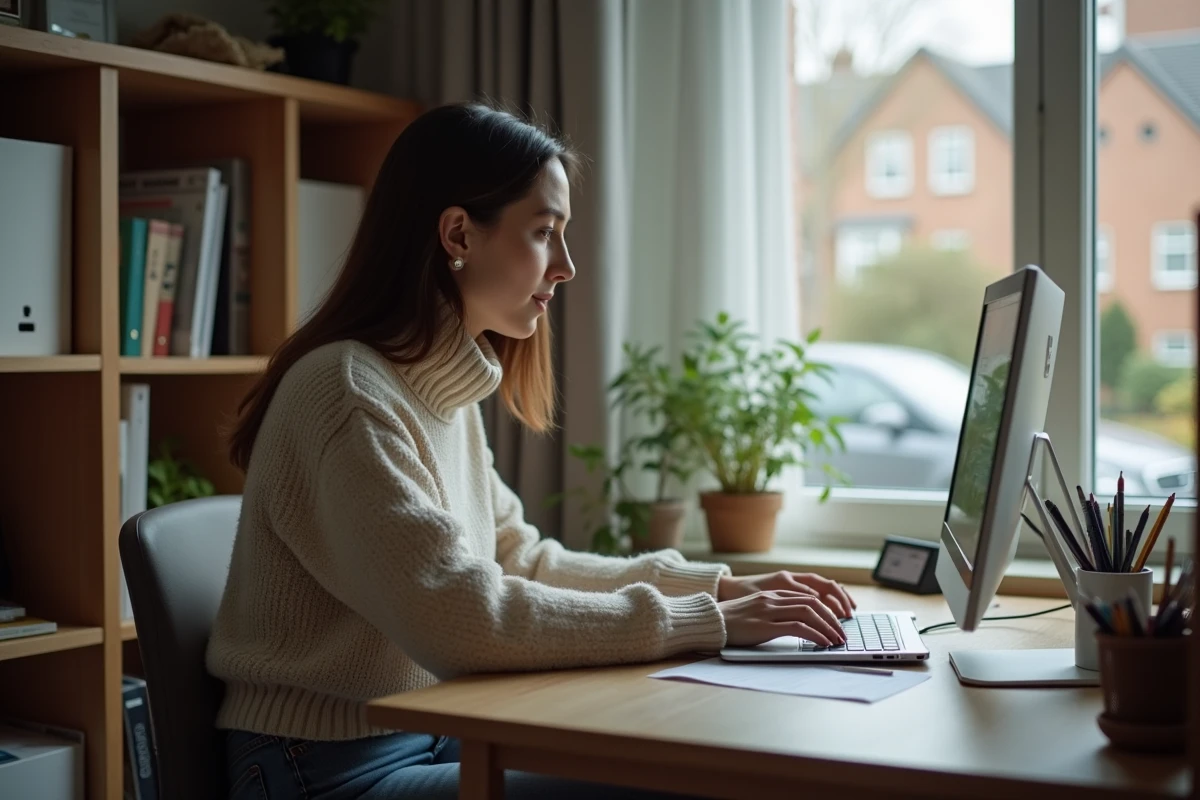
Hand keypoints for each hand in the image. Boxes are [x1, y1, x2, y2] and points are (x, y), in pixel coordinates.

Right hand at [719, 590, 845, 646]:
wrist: (710, 622)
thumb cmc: (732, 621)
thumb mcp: (757, 611)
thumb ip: (776, 612)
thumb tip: (798, 625)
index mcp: (773, 594)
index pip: (809, 597)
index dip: (827, 609)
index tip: (837, 623)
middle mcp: (774, 599)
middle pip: (813, 603)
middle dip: (832, 618)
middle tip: (842, 633)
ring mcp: (770, 611)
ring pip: (809, 613)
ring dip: (828, 627)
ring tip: (837, 640)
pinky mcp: (766, 625)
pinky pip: (798, 628)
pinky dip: (815, 635)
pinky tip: (823, 643)